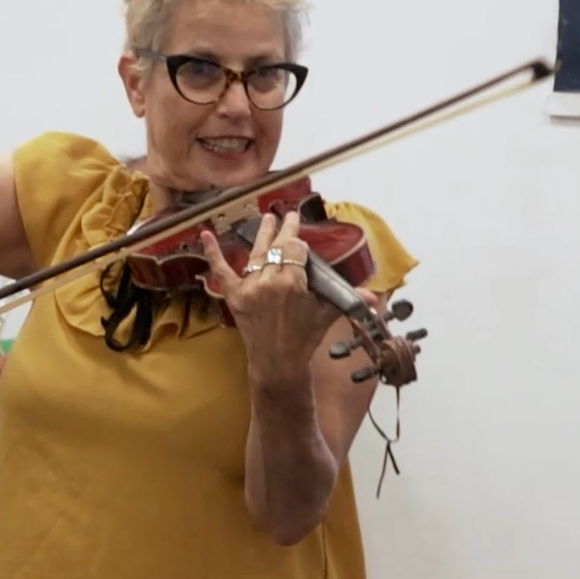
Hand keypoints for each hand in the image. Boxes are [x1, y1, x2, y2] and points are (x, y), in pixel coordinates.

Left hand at [199, 212, 369, 388]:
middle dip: (284, 230)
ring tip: (267, 219)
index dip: (298, 242)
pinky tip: (205, 236)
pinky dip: (213, 253)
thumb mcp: (327, 314)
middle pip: (277, 248)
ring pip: (256, 254)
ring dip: (262, 235)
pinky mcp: (234, 296)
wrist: (277, 362)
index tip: (301, 236)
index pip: (295, 250)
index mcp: (292, 283)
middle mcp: (269, 282)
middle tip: (288, 216)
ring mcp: (249, 288)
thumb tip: (374, 296)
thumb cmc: (305, 337)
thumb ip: (347, 298)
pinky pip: (222, 271)